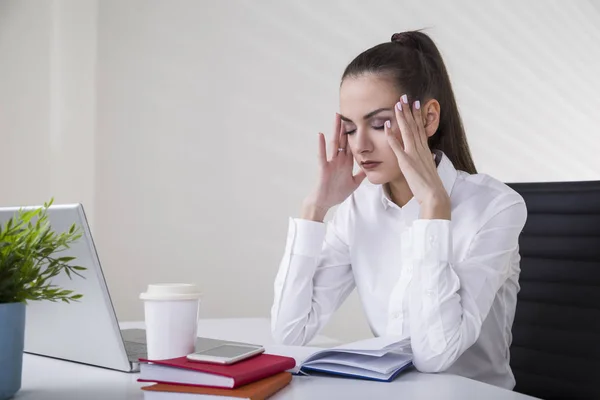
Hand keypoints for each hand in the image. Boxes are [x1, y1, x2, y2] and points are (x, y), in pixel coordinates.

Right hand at [302, 113, 366, 220]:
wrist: (324, 203)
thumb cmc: (336, 193)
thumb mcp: (354, 183)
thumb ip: (361, 174)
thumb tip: (372, 168)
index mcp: (346, 163)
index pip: (352, 145)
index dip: (356, 134)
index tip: (361, 123)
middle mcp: (338, 160)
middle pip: (344, 140)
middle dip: (346, 127)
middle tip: (349, 112)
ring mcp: (330, 162)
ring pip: (334, 143)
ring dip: (336, 130)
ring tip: (337, 117)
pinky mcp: (323, 168)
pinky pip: (322, 155)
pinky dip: (321, 145)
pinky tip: (321, 134)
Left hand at [384, 95, 449, 218]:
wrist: (434, 195)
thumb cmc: (430, 186)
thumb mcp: (428, 169)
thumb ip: (425, 160)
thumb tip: (428, 156)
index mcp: (425, 150)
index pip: (420, 128)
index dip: (417, 115)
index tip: (415, 103)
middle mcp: (420, 149)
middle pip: (414, 125)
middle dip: (409, 110)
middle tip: (404, 96)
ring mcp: (413, 154)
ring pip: (407, 131)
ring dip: (402, 116)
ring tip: (397, 104)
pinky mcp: (406, 162)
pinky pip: (397, 146)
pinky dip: (391, 135)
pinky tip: (387, 125)